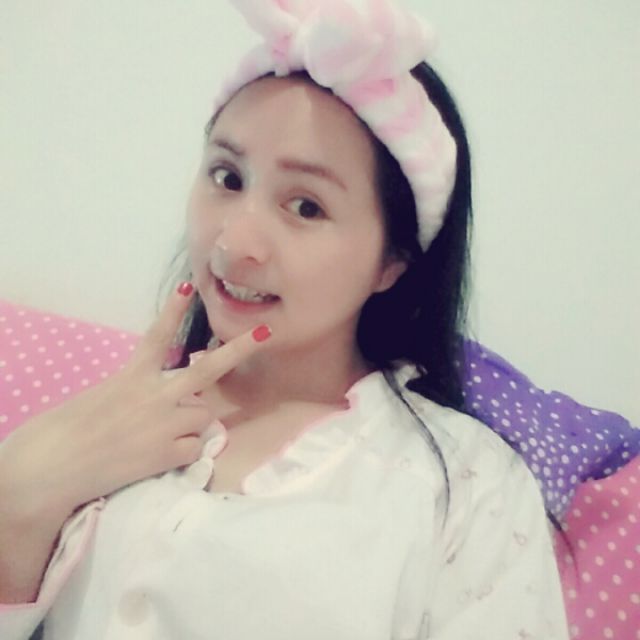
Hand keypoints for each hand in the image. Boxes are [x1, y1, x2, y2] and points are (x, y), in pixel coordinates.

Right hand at [0, 283, 270, 521]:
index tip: (189, 285)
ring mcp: (165, 422)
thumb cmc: (71, 430)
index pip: (157, 336)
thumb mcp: (106, 396)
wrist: (54, 466)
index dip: (174, 310)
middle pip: (207, 369)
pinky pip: (195, 447)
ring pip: (203, 415)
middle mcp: (155, 394)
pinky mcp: (169, 452)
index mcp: (132, 376)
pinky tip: (158, 456)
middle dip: (240, 349)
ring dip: (191, 422)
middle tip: (268, 332)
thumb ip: (142, 391)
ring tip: (158, 435)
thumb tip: (176, 398)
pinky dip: (184, 451)